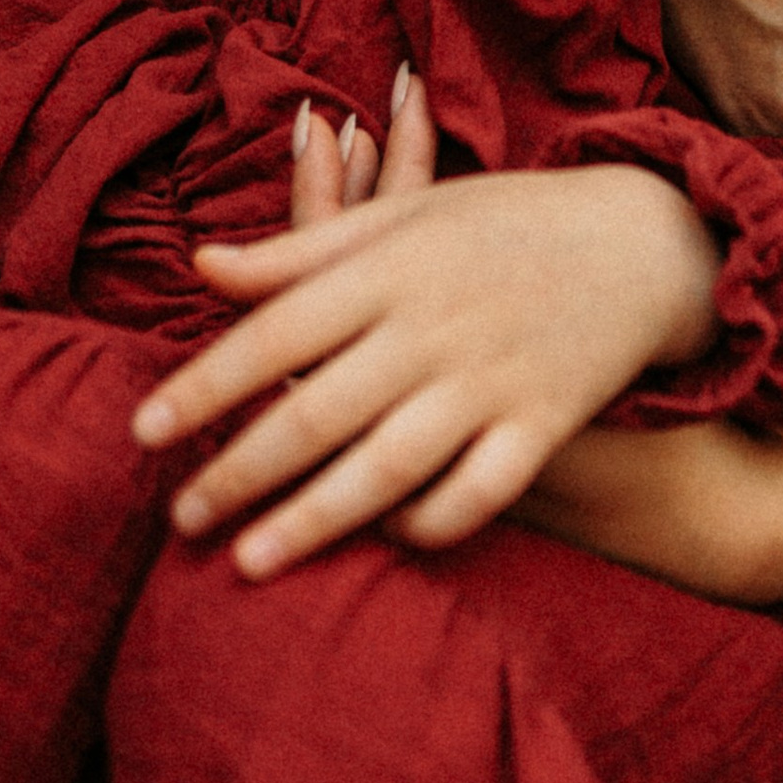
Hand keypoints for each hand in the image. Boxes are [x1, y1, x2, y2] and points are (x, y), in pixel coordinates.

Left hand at [129, 94, 721, 576]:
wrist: (641, 238)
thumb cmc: (502, 223)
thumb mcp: (404, 218)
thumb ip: (303, 250)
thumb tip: (202, 268)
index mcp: (388, 267)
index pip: (274, 329)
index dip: (204, 383)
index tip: (141, 431)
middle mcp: (433, 326)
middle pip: (318, 410)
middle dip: (240, 471)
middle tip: (179, 520)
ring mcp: (491, 378)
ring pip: (387, 464)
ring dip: (313, 520)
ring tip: (247, 564)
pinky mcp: (544, 421)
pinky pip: (480, 491)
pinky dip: (432, 523)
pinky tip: (385, 544)